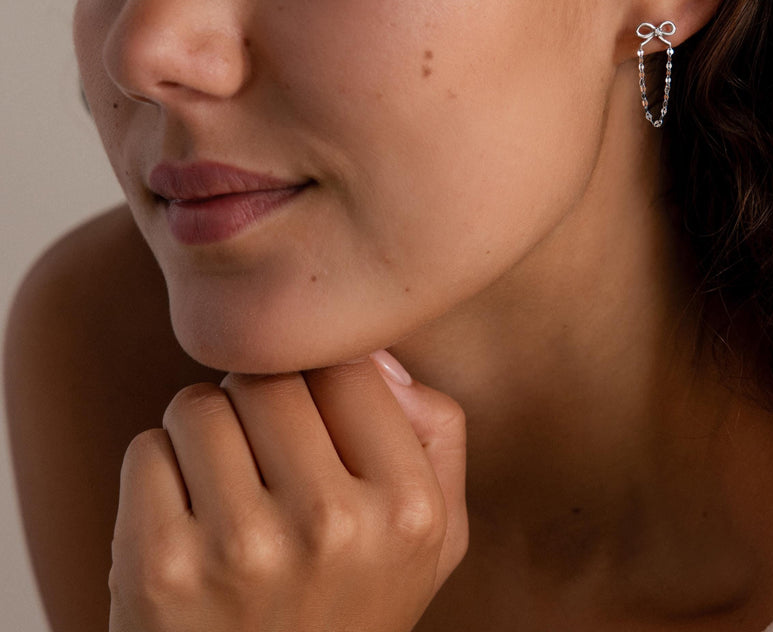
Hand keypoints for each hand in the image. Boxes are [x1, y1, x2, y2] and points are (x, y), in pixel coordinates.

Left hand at [108, 353, 467, 631]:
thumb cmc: (348, 608)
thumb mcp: (436, 536)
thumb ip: (436, 430)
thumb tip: (373, 354)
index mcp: (408, 508)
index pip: (348, 367)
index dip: (322, 386)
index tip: (314, 425)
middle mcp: (333, 525)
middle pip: (269, 378)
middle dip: (258, 403)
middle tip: (263, 456)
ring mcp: (243, 548)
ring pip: (201, 405)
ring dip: (205, 435)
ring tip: (225, 490)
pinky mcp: (161, 569)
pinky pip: (147, 450)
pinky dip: (158, 475)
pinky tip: (185, 523)